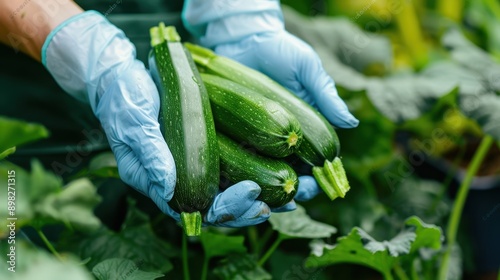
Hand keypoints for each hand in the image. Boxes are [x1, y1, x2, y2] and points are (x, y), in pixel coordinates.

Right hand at [44, 11, 270, 227]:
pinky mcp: (201, 150)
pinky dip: (251, 175)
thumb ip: (151, 153)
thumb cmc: (124, 98)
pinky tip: (275, 176)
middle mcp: (174, 180)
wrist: (125, 76)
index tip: (250, 193)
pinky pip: (227, 171)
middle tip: (269, 204)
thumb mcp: (134, 122)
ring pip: (223, 193)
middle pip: (212, 207)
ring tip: (284, 200)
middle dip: (243, 209)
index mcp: (154, 181)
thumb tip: (168, 187)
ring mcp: (189, 165)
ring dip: (253, 199)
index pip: (190, 209)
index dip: (223, 208)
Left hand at [183, 0, 357, 201]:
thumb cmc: (280, 51)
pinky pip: (240, 159)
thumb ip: (326, 95)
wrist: (243, 38)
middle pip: (292, 171)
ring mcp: (257, 137)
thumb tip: (351, 123)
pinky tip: (246, 186)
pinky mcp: (234, 133)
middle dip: (298, 188)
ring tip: (275, 199)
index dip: (321, 175)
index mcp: (303, 125)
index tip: (321, 185)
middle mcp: (281, 136)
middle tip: (298, 193)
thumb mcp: (307, 69)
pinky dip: (244, 176)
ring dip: (272, 190)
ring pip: (267, 172)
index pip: (317, 158)